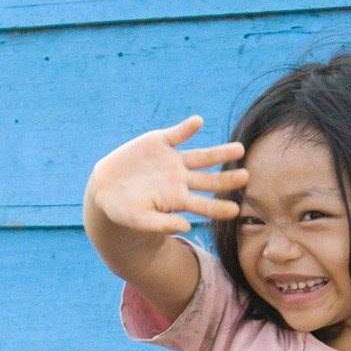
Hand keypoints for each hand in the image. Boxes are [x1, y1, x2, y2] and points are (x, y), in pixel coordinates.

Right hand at [85, 115, 247, 235]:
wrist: (104, 187)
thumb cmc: (123, 210)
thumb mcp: (139, 219)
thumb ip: (161, 223)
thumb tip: (186, 228)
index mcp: (177, 199)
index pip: (204, 205)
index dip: (218, 208)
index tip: (235, 211)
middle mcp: (180, 179)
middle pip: (209, 180)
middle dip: (227, 179)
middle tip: (245, 176)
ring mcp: (172, 160)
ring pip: (202, 156)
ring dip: (220, 153)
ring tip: (239, 150)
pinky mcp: (160, 142)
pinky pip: (177, 134)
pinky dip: (187, 128)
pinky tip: (197, 122)